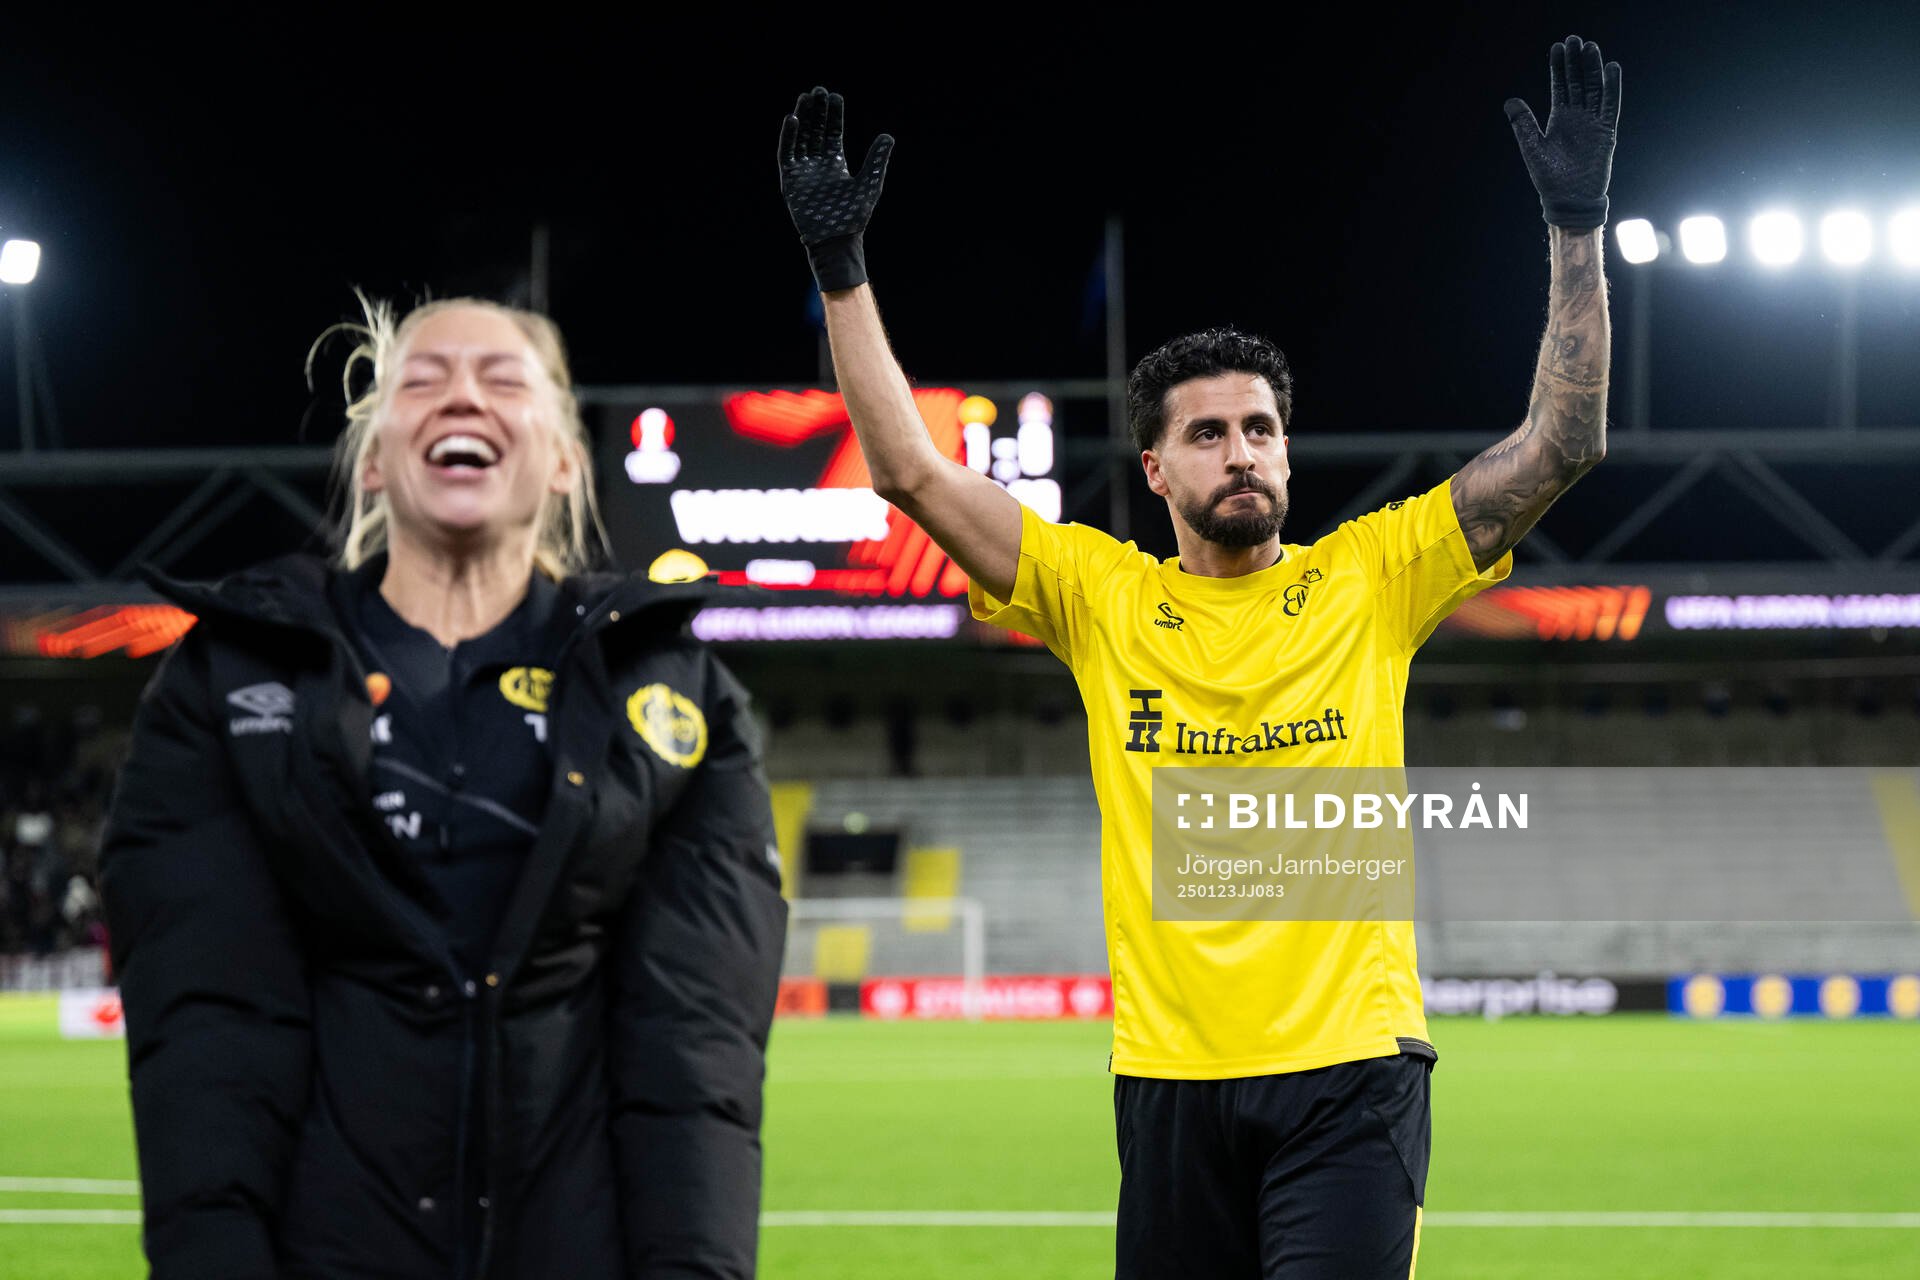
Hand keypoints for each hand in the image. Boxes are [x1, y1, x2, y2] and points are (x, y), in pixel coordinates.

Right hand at [778, 86, 894, 291]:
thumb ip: (876, 160)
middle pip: (815, 131)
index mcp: (836, 164)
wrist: (836, 240)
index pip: (832, 133)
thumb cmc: (854, 217)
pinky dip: (789, 137)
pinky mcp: (790, 180)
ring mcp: (803, 172)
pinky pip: (787, 154)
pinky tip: (793, 119)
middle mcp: (818, 165)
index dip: (833, 116)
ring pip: (801, 138)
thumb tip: (888, 136)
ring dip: (803, 118)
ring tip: (806, 97)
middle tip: (818, 90)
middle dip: (817, 111)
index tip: (835, 97)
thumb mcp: (869, 184)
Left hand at [1505, 35, 1620, 229]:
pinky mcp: (1606, 131)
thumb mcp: (1532, 148)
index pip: (1560, 86)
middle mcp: (1577, 116)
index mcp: (1559, 118)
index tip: (1558, 47)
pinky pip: (1610, 105)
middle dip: (1576, 62)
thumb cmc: (1549, 178)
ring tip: (1590, 48)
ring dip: (1592, 69)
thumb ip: (1523, 124)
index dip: (1559, 67)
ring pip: (1594, 89)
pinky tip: (1611, 68)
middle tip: (1575, 40)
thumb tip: (1509, 100)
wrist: (1569, 201)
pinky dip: (1611, 87)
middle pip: (1577, 82)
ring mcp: (1592, 122)